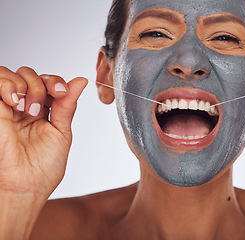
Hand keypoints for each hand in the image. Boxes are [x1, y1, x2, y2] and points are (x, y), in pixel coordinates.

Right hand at [0, 66, 86, 198]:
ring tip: (29, 109)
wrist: (25, 186)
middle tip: (43, 107)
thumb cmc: (43, 168)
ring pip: (13, 74)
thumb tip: (80, 81)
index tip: (62, 93)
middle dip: (42, 83)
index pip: (48, 83)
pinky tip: (14, 102)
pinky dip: (7, 84)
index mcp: (44, 112)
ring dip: (27, 85)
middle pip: (31, 74)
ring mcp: (8, 108)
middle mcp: (25, 107)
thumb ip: (67, 105)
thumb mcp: (62, 132)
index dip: (56, 82)